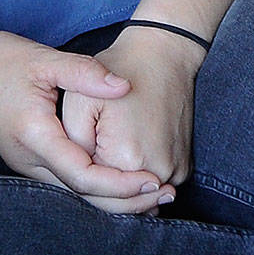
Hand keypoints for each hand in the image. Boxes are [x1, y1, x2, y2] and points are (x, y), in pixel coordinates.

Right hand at [0, 29, 171, 214]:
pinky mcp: (27, 160)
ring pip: (75, 195)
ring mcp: (26, 164)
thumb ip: (84, 73)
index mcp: (34, 137)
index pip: (85, 176)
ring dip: (114, 197)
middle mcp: (29, 161)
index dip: (123, 184)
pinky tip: (121, 182)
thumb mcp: (42, 59)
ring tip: (153, 193)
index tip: (155, 181)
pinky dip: (97, 187)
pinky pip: (67, 183)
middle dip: (127, 201)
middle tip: (167, 194)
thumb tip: (124, 86)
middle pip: (83, 196)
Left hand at [60, 26, 201, 210]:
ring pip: (137, 199)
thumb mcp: (80, 100)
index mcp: (128, 158)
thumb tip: (75, 174)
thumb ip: (73, 145)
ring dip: (120, 187)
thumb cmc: (120, 70)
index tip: (68, 161)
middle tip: (84, 159)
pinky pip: (154, 188)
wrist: (165, 54)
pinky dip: (139, 180)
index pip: (93, 190)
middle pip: (116, 200)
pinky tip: (127, 153)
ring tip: (106, 154)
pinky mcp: (185, 168)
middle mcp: (158, 172)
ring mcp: (176, 173)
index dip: (77, 178)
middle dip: (98, 187)